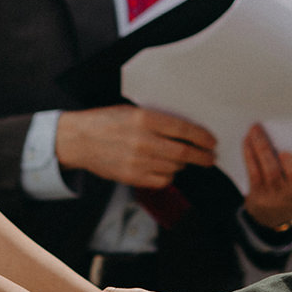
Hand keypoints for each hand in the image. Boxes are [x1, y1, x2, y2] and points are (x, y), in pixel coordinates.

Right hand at [55, 106, 216, 188]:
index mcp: (144, 119)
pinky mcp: (132, 177)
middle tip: (210, 158)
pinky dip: (168, 176)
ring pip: (174, 168)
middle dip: (201, 157)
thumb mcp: (132, 111)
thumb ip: (157, 120)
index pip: (183, 129)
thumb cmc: (106, 122)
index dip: (202, 137)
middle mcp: (143, 141)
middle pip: (183, 153)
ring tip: (182, 160)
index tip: (212, 141)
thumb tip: (187, 131)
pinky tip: (164, 169)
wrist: (79, 140)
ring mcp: (137, 161)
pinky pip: (161, 181)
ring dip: (182, 165)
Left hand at [240, 123, 291, 230]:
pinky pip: (253, 171)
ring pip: (267, 169)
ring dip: (258, 147)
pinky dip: (249, 154)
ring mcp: (274, 194)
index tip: (290, 149)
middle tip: (260, 129)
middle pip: (281, 170)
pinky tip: (247, 141)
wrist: (278, 213)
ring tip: (254, 130)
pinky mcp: (258, 193)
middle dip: (268, 149)